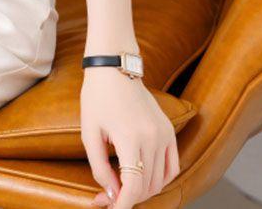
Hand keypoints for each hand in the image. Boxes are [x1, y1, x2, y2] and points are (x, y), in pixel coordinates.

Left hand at [81, 67, 179, 207]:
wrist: (114, 67)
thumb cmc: (97, 96)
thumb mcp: (89, 131)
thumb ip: (99, 166)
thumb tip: (111, 193)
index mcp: (130, 138)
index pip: (134, 186)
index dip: (123, 204)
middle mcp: (153, 137)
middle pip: (148, 186)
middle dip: (129, 197)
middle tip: (108, 197)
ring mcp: (164, 134)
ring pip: (160, 180)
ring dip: (143, 189)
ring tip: (122, 186)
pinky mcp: (169, 130)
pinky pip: (172, 166)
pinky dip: (161, 178)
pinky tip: (144, 179)